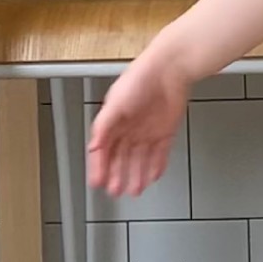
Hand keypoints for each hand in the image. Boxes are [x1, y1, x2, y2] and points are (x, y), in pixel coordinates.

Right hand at [87, 48, 191, 198]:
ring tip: (133, 191)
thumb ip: (104, 126)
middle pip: (121, 157)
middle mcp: (129, 128)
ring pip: (140, 159)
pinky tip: (153, 177)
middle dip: (117, 175)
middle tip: (115, 191)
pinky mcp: (165, 131)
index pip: (103, 150)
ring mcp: (147, 131)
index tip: (97, 182)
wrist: (168, 70)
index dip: (99, 167)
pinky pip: (160, 153)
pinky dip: (156, 166)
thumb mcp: (115, 104)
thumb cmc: (139, 79)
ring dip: (136, 175)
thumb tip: (94, 146)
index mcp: (114, 121)